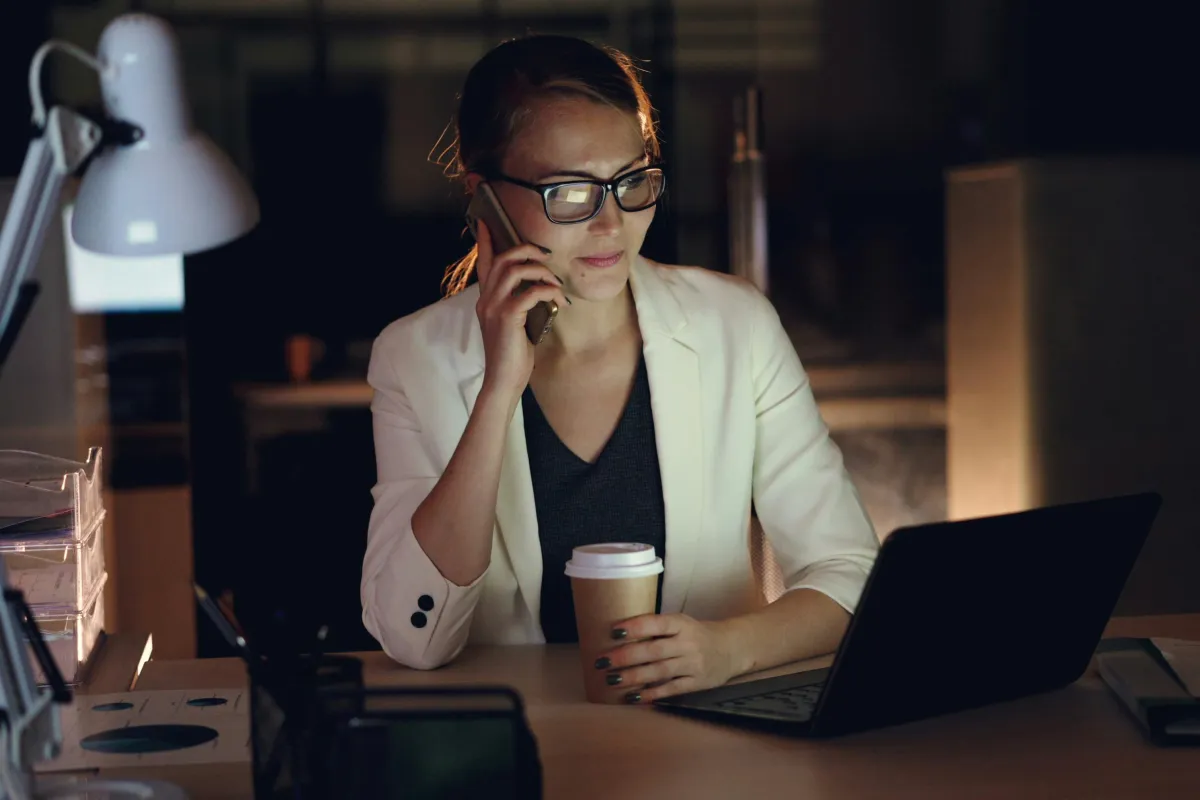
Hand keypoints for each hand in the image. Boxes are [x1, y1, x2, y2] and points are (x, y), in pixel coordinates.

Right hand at [473, 219, 568, 398]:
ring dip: (540, 271)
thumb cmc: (512, 355)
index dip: (485, 241)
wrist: (504, 380)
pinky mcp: (507, 317)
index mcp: (486, 300)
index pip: (483, 264)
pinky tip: (559, 300)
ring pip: (515, 270)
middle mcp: (486, 299)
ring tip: (555, 282)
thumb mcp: (513, 324)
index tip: (485, 221)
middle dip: (526, 250)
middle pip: (502, 259)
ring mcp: (494, 308)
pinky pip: (530, 292)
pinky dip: (548, 291)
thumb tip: (537, 289)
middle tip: (545, 255)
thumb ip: (517, 305)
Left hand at [595, 614, 738, 703]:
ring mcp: (694, 664)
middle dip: (626, 656)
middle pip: (654, 650)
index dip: (635, 627)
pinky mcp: (697, 683)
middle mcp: (689, 643)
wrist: (731, 648)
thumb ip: (657, 629)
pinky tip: (634, 697)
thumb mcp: (681, 623)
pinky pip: (671, 689)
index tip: (613, 632)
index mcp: (682, 624)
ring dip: (634, 677)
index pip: (657, 623)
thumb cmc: (696, 634)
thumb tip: (619, 637)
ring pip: (660, 671)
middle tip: (603, 662)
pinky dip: (652, 694)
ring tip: (612, 680)